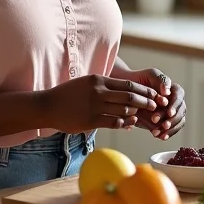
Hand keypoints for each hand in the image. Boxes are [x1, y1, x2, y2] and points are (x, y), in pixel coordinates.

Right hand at [44, 75, 158, 133]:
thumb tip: (122, 90)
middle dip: (145, 101)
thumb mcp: (86, 82)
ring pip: (123, 110)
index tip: (152, 94)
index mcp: (98, 80)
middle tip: (155, 106)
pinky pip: (114, 122)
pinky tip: (130, 123)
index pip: (127, 84)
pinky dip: (125, 123)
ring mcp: (95, 107)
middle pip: (129, 96)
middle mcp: (98, 92)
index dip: (143, 90)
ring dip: (136, 113)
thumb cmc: (68, 94)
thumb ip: (103, 85)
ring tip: (144, 115)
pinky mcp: (91, 121)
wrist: (48, 105)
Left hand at [129, 69, 186, 139]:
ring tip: (159, 132)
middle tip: (163, 125)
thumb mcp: (150, 75)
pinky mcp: (164, 122)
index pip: (179, 98)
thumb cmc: (140, 80)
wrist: (128, 92)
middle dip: (172, 120)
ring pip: (177, 123)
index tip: (169, 113)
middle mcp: (175, 103)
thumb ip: (161, 79)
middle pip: (180, 112)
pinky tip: (158, 136)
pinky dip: (165, 134)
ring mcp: (171, 114)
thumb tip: (167, 92)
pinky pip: (170, 130)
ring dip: (170, 129)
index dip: (175, 106)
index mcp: (174, 90)